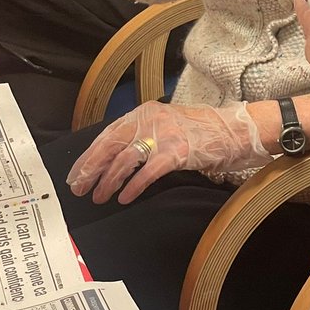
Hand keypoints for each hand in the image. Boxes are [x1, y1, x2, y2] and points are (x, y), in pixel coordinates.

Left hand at [66, 100, 270, 204]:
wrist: (233, 130)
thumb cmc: (200, 131)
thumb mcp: (166, 124)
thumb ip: (142, 133)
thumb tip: (111, 157)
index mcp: (145, 112)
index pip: (108, 133)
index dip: (89, 155)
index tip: (76, 174)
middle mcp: (151, 119)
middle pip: (111, 145)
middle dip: (91, 169)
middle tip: (79, 189)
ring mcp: (164, 134)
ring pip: (125, 160)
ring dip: (108, 182)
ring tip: (100, 197)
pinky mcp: (177, 151)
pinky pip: (147, 172)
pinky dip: (133, 186)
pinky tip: (125, 197)